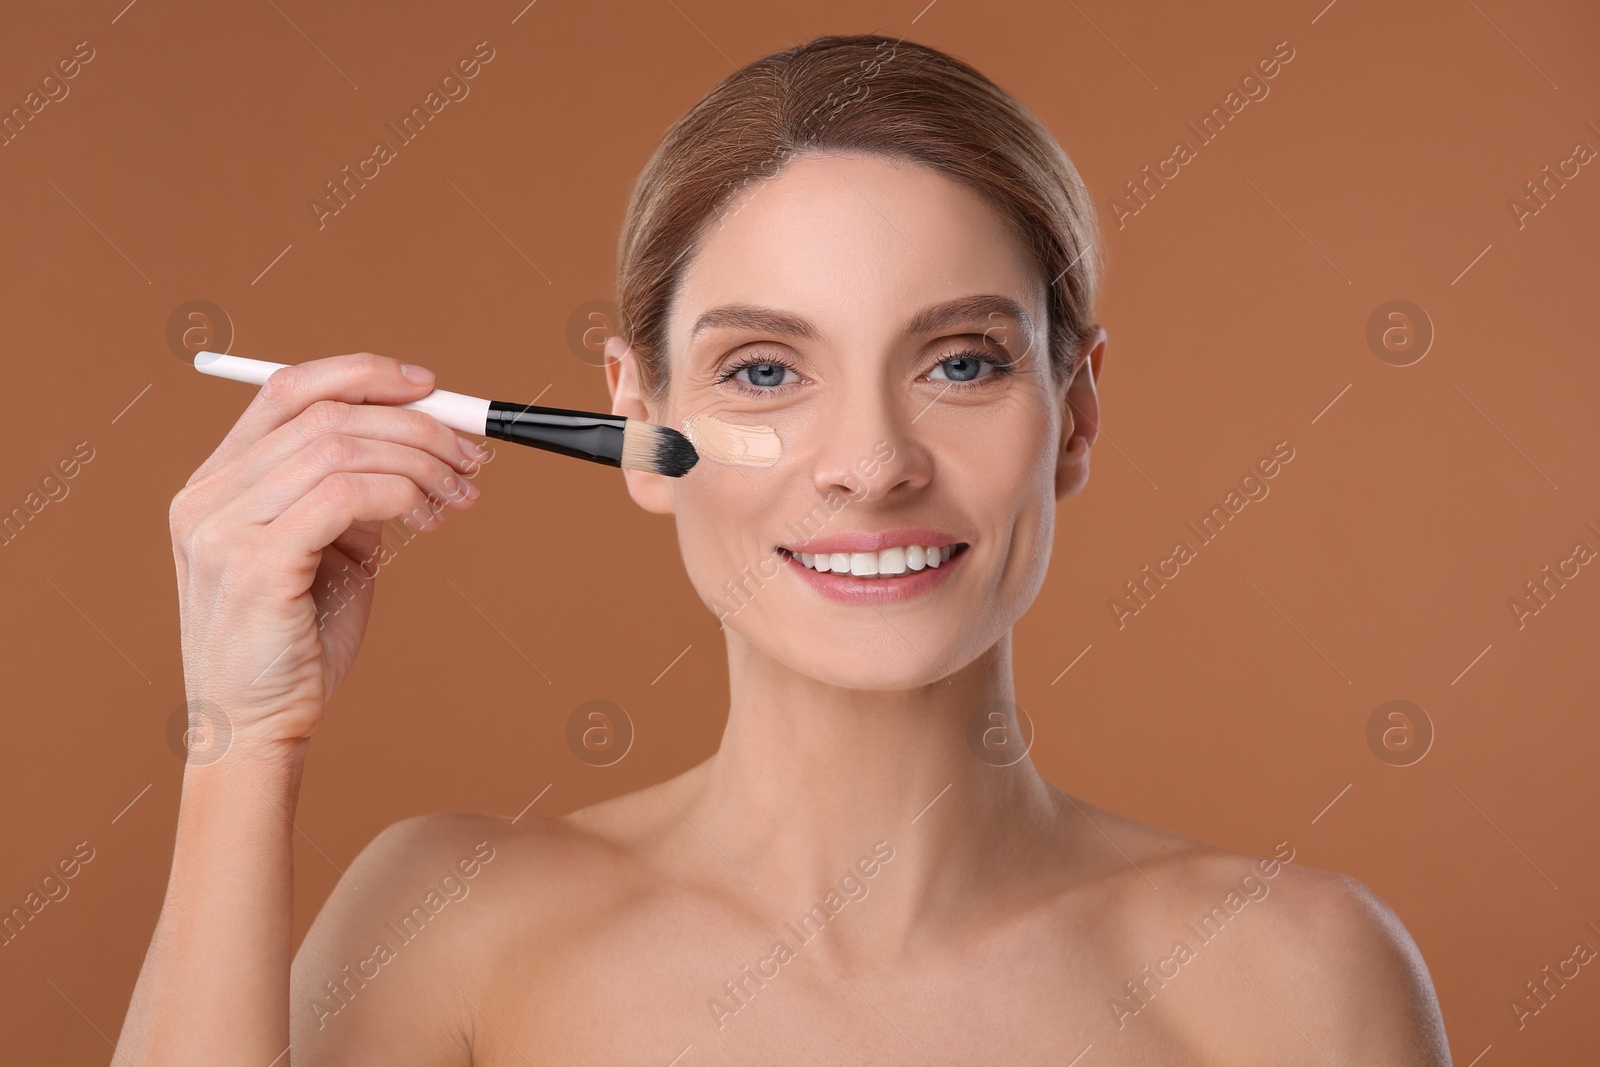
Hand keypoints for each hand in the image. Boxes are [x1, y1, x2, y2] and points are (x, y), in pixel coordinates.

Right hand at [168, 352, 484, 754]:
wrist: (258, 726)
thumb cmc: (298, 641)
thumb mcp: (327, 550)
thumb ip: (350, 492)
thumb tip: (418, 442)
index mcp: (217, 481)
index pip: (288, 389)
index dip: (364, 375)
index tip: (430, 388)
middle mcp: (208, 496)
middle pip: (327, 414)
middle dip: (416, 427)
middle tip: (471, 460)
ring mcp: (222, 528)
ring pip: (341, 447)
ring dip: (419, 464)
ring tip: (457, 499)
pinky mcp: (253, 565)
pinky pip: (344, 496)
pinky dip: (401, 495)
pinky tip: (426, 522)